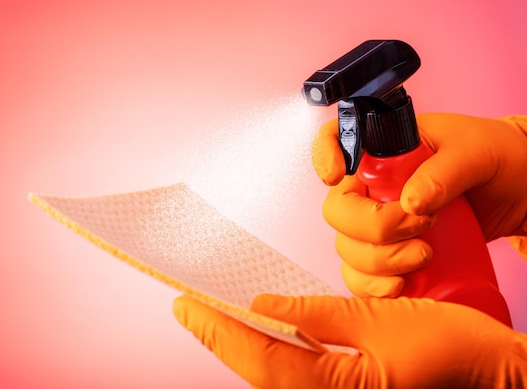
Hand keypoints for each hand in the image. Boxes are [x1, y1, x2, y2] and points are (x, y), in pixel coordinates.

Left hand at [173, 293, 526, 388]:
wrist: (493, 373)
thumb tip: (265, 308)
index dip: (220, 332)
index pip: (263, 360)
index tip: (187, 305)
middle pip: (259, 372)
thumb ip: (318, 316)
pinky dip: (270, 351)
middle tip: (188, 308)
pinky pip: (295, 373)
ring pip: (273, 376)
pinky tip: (257, 331)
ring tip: (211, 316)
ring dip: (240, 346)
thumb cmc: (450, 349)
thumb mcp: (380, 322)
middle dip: (220, 340)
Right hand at [314, 113, 526, 296]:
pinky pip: (359, 275)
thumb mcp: (475, 153)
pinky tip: (400, 285)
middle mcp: (371, 185)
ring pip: (347, 247)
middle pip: (337, 210)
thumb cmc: (494, 157)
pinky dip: (372, 286)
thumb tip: (410, 203)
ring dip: (378, 262)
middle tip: (418, 226)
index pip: (336, 140)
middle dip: (372, 227)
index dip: (322, 156)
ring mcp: (376, 221)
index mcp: (384, 148)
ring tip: (424, 255)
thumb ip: (443, 172)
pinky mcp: (388, 253)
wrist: (518, 190)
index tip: (334, 177)